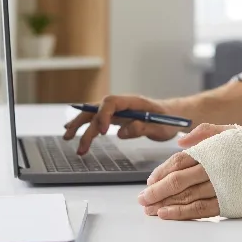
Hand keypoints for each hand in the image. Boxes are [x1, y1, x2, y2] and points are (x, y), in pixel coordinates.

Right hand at [63, 95, 180, 154]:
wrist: (173, 117)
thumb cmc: (169, 121)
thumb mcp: (161, 126)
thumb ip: (143, 127)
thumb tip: (122, 132)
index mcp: (134, 102)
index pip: (112, 102)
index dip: (104, 115)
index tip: (104, 132)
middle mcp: (122, 105)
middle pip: (97, 108)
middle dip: (84, 122)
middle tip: (75, 140)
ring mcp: (118, 111)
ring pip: (94, 114)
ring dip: (80, 125)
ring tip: (68, 137)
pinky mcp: (117, 119)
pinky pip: (98, 120)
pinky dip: (85, 126)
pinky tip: (73, 131)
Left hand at [138, 124, 235, 219]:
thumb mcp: (231, 131)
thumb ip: (205, 132)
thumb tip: (180, 141)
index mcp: (210, 150)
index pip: (178, 161)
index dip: (161, 171)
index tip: (149, 181)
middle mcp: (213, 169)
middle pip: (178, 180)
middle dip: (156, 190)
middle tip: (142, 199)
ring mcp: (220, 187)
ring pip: (186, 196)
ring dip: (164, 203)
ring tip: (149, 210)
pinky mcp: (228, 203)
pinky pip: (200, 209)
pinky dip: (181, 213)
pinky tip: (167, 214)